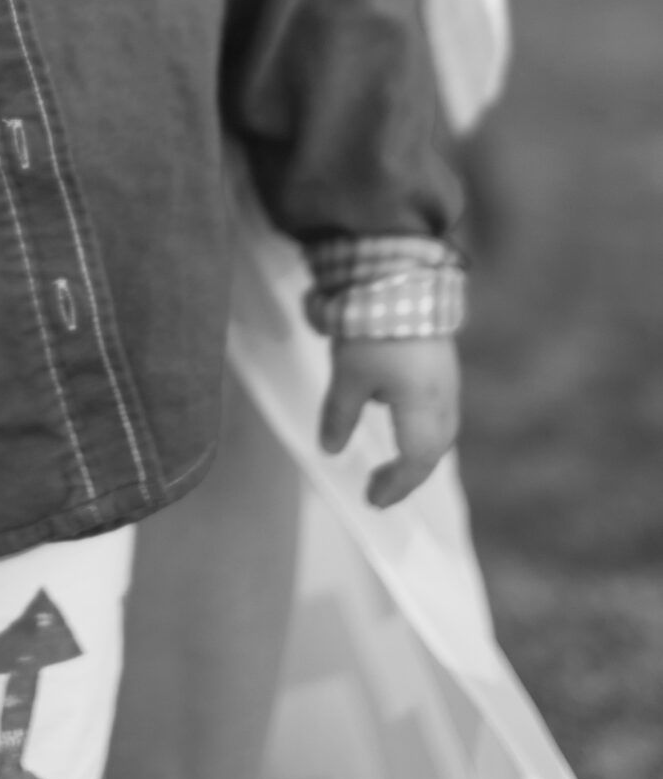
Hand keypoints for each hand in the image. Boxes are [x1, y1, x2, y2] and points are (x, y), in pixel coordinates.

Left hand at [319, 336, 459, 507]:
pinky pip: (438, 408)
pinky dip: (422, 425)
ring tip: (393, 459)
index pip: (415, 463)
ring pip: (440, 429)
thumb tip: (330, 449)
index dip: (395, 486)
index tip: (371, 499)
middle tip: (381, 484)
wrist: (400, 278)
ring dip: (418, 449)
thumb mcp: (348, 377)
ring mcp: (447, 380)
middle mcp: (443, 400)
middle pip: (434, 450)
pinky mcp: (442, 362)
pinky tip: (401, 417)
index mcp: (423, 411)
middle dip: (410, 473)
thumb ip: (340, 416)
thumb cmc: (373, 332)